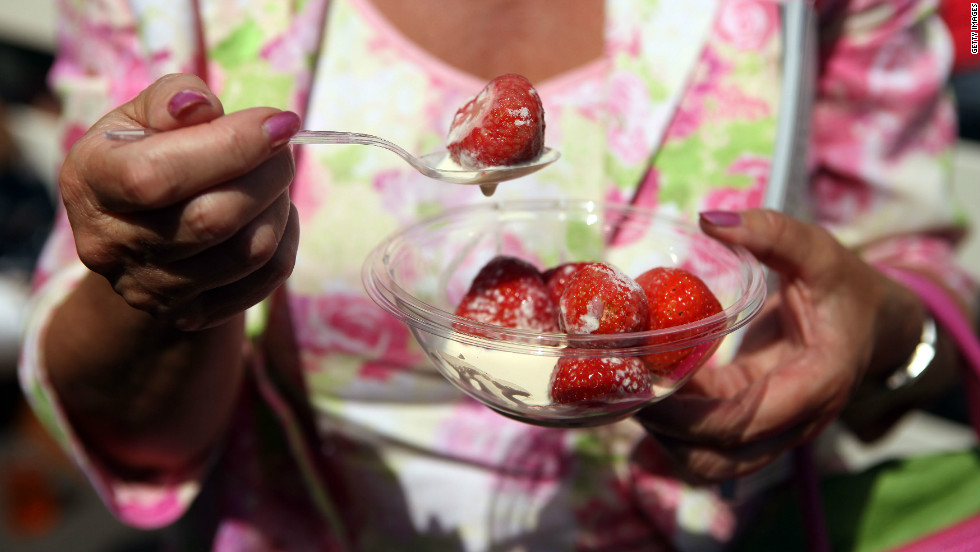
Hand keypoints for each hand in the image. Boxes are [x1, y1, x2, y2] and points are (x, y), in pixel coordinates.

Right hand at [60, 73, 301, 329]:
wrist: (138, 237)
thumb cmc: (146, 157)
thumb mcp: (140, 117)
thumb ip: (171, 100)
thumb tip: (201, 106)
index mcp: (90, 184)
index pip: (157, 176)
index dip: (230, 146)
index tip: (280, 121)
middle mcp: (112, 245)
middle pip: (212, 219)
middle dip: (269, 174)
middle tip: (284, 146)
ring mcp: (151, 289)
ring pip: (248, 252)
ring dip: (280, 206)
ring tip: (275, 178)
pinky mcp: (192, 315)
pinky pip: (266, 278)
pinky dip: (286, 239)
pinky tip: (274, 213)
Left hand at [634, 209, 926, 483]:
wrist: (872, 323)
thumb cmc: (844, 286)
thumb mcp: (819, 251)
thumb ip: (773, 232)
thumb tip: (710, 219)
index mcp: (815, 386)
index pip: (740, 423)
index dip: (684, 413)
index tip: (640, 380)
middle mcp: (794, 422)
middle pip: (717, 460)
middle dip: (664, 431)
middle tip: (623, 383)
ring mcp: (772, 429)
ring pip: (709, 463)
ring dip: (665, 436)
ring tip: (632, 385)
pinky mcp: (751, 420)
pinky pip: (707, 440)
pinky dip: (675, 422)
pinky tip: (650, 379)